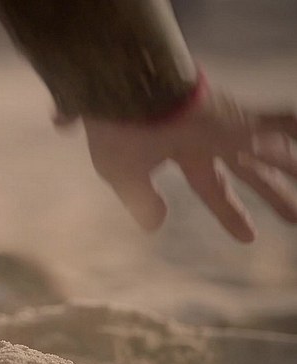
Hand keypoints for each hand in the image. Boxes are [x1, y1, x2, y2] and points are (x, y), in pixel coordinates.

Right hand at [79, 89, 296, 241]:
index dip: (230, 212)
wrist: (126, 91)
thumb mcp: (123, 174)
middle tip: (294, 218)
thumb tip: (154, 226)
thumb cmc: (120, 131)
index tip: (249, 236)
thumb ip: (141, 200)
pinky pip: (277, 125)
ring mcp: (227, 127)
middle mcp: (209, 140)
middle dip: (271, 193)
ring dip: (293, 167)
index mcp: (181, 152)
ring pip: (272, 151)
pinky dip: (294, 128)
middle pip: (248, 171)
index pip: (213, 187)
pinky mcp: (238, 119)